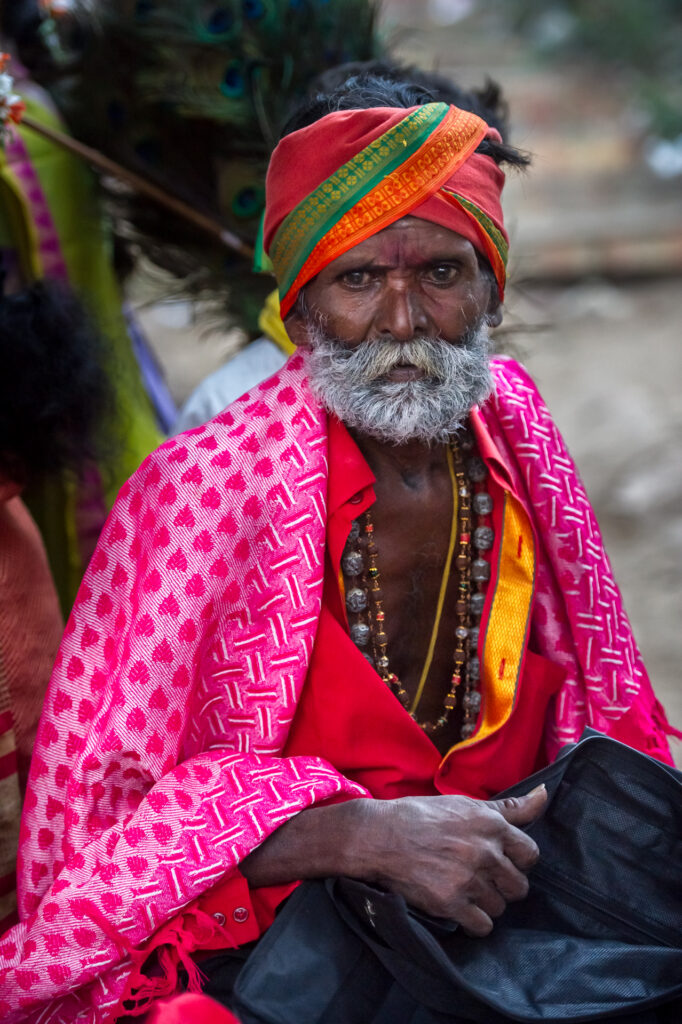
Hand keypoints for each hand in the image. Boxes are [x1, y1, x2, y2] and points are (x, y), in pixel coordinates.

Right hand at [361, 785, 545, 935]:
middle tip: (481, 877)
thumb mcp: (467, 804)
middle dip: (503, 884)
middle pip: (519, 886)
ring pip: (500, 906)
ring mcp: (469, 879)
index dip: (516, 859)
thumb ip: (510, 806)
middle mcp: (485, 852)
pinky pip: (482, 926)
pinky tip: (459, 908)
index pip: (530, 854)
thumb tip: (545, 794)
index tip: (500, 859)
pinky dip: (473, 922)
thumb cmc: (423, 816)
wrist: (380, 836)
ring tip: (465, 890)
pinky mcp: (451, 903)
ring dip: (486, 903)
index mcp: (492, 825)